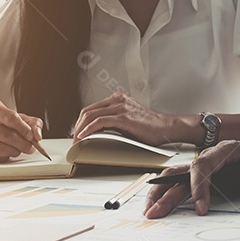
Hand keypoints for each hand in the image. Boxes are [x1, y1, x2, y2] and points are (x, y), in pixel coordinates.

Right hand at [0, 100, 42, 162]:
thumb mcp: (15, 117)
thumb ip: (31, 123)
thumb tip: (38, 135)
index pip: (11, 118)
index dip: (25, 129)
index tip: (32, 137)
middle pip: (8, 136)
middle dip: (23, 144)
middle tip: (30, 148)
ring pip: (2, 149)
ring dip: (15, 152)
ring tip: (17, 149)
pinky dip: (5, 158)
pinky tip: (5, 153)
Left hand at [72, 93, 191, 145]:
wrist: (166, 128)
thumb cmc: (149, 128)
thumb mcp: (127, 121)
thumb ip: (113, 122)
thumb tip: (96, 132)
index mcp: (117, 99)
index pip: (91, 109)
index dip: (80, 122)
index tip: (76, 134)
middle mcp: (118, 100)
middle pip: (88, 111)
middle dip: (77, 126)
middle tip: (73, 139)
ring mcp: (121, 107)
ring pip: (91, 115)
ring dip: (81, 129)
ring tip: (77, 141)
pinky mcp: (124, 117)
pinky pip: (100, 121)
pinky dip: (89, 129)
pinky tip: (84, 136)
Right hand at [144, 140, 239, 218]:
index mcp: (225, 151)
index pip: (204, 166)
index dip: (199, 187)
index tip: (201, 209)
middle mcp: (208, 157)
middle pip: (180, 172)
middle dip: (166, 194)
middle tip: (155, 214)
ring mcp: (201, 166)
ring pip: (173, 176)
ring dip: (159, 193)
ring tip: (148, 212)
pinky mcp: (199, 176)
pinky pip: (178, 182)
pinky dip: (165, 194)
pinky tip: (157, 207)